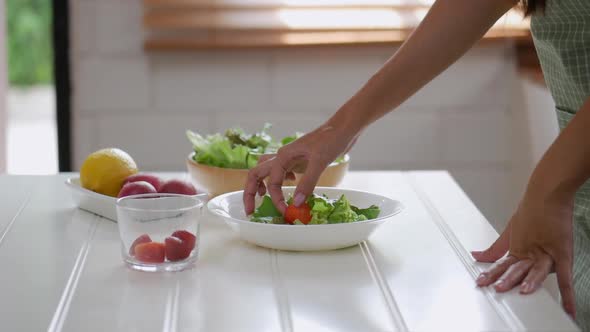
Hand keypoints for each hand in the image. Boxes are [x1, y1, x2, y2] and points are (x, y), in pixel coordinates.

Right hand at [243, 123, 357, 214]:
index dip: (276, 199)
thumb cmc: (331, 139)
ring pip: (266, 170)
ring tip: (262, 198)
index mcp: (283, 156)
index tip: (285, 211)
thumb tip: (296, 204)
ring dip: (261, 184)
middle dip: (250, 192)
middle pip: (256, 174)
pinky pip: (281, 169)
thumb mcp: (319, 162)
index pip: (271, 182)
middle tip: (250, 210)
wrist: (344, 127)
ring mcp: (290, 157)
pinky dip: (279, 179)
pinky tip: (290, 184)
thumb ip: (307, 183)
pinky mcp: (299, 159)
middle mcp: (282, 156)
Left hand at [471, 192, 575, 317]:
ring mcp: (546, 254)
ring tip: (522, 291)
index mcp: (519, 251)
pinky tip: (568, 308)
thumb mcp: (509, 231)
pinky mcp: (562, 253)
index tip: (481, 282)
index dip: (491, 274)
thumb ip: (494, 248)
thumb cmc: (533, 210)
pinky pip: (566, 277)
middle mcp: (531, 255)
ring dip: (529, 280)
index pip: (503, 266)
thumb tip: (476, 255)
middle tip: (496, 288)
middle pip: (517, 270)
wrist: (548, 193)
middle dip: (507, 279)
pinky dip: (568, 293)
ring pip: (535, 271)